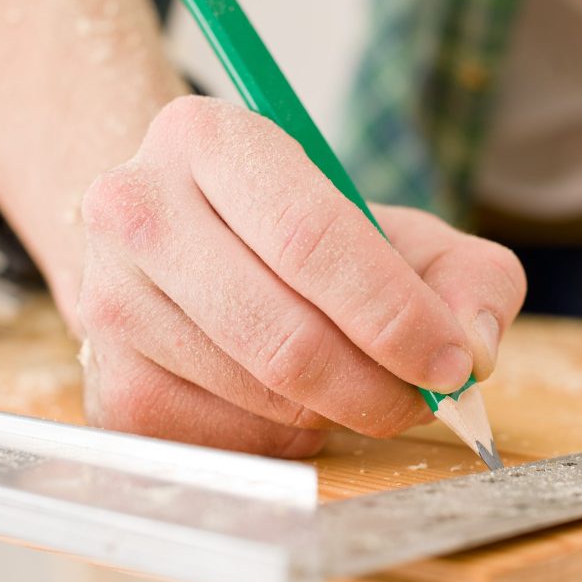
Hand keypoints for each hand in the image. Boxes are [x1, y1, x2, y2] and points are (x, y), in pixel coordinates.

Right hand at [76, 96, 525, 456]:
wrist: (188, 248)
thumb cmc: (298, 239)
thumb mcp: (393, 231)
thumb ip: (465, 275)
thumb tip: (474, 349)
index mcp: (209, 141)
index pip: (310, 238)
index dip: (394, 315)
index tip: (450, 364)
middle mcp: (137, 211)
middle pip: (282, 334)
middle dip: (375, 387)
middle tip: (419, 400)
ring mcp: (109, 300)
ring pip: (256, 394)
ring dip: (333, 413)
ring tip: (353, 387)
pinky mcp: (107, 382)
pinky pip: (222, 441)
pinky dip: (283, 440)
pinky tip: (293, 407)